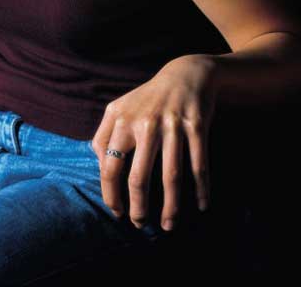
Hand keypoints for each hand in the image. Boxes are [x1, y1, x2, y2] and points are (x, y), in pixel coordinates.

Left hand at [91, 54, 217, 230]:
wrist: (185, 74)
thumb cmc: (147, 99)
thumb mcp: (119, 109)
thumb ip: (104, 135)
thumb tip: (99, 166)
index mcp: (121, 120)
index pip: (109, 165)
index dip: (111, 193)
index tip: (116, 211)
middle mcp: (144, 123)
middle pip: (138, 176)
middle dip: (138, 207)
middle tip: (140, 224)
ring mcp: (171, 125)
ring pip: (171, 176)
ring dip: (170, 206)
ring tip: (168, 225)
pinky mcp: (196, 127)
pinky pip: (198, 165)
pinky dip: (201, 188)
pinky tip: (201, 206)